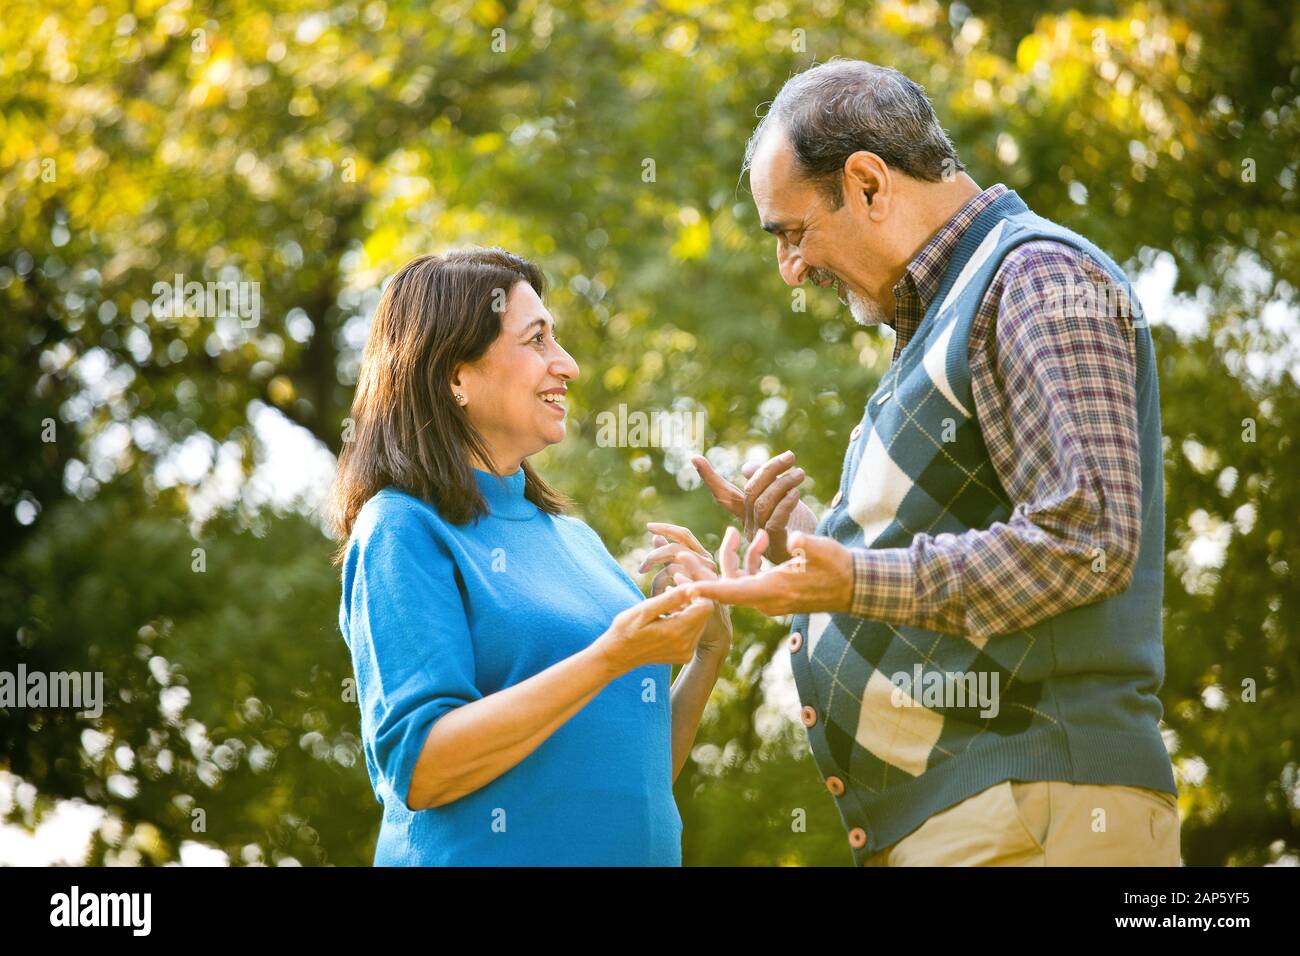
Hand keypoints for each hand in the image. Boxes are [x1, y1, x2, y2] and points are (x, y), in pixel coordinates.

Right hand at [639, 521, 731, 663]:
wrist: (617, 655)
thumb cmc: (626, 628)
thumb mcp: (644, 610)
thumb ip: (670, 599)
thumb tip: (692, 586)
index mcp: (676, 632)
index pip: (705, 606)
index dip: (697, 590)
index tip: (681, 582)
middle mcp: (686, 645)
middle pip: (705, 613)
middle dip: (694, 598)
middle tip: (674, 586)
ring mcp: (686, 652)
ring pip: (701, 622)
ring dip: (690, 609)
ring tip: (669, 602)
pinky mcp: (685, 655)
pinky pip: (694, 632)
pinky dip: (686, 620)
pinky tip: (670, 615)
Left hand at [683, 527, 854, 617]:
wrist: (854, 586)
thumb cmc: (839, 567)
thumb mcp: (823, 550)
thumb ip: (805, 544)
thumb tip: (793, 538)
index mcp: (772, 590)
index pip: (732, 592)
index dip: (708, 590)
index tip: (684, 588)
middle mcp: (766, 599)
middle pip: (724, 588)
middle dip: (702, 572)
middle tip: (680, 555)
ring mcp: (769, 599)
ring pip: (735, 582)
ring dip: (729, 559)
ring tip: (733, 532)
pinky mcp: (773, 593)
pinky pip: (748, 580)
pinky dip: (746, 561)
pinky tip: (758, 539)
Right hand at [692, 451, 817, 563]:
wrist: (819, 555)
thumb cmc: (799, 526)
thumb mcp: (781, 499)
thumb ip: (764, 483)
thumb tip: (747, 466)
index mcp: (745, 515)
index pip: (724, 494)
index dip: (709, 477)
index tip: (694, 458)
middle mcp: (748, 526)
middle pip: (750, 492)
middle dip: (769, 470)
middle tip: (790, 457)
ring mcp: (760, 538)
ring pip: (762, 504)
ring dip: (782, 484)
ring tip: (800, 474)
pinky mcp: (776, 546)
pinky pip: (775, 521)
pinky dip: (785, 504)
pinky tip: (797, 494)